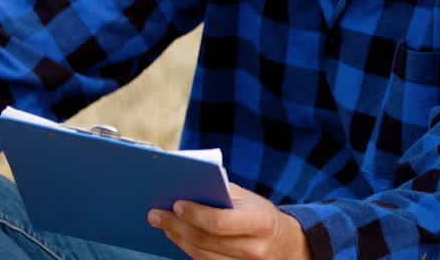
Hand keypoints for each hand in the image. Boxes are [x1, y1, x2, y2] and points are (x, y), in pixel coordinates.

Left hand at [148, 183, 311, 259]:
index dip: (195, 214)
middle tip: (155, 215)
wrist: (284, 245)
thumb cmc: (261, 215)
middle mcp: (253, 248)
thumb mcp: (250, 199)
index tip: (177, 204)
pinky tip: (177, 236)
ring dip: (178, 238)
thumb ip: (224, 193)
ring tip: (163, 224)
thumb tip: (188, 186)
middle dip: (176, 226)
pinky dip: (187, 249)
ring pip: (201, 255)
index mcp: (260, 222)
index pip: (220, 222)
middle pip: (205, 240)